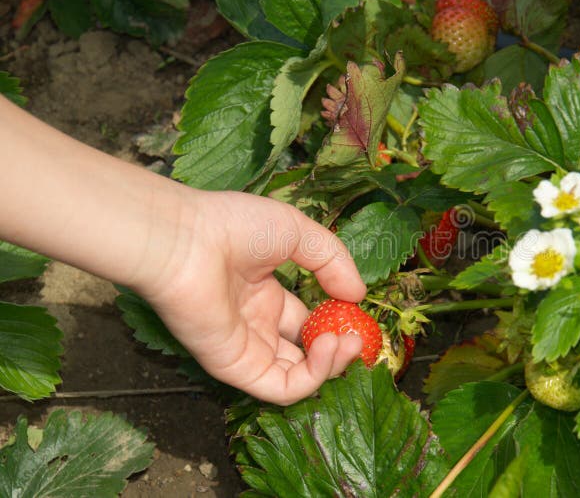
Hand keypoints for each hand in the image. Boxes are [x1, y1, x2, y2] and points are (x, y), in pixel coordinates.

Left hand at [136, 190, 366, 404]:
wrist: (185, 238)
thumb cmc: (232, 226)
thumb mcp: (297, 231)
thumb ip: (332, 261)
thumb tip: (358, 295)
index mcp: (263, 293)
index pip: (306, 319)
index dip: (335, 321)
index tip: (357, 312)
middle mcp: (255, 324)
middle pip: (305, 351)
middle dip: (338, 347)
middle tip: (358, 336)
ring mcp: (245, 347)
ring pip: (298, 375)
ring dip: (331, 364)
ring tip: (349, 342)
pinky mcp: (235, 367)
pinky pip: (281, 388)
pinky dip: (313, 377)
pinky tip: (328, 347)